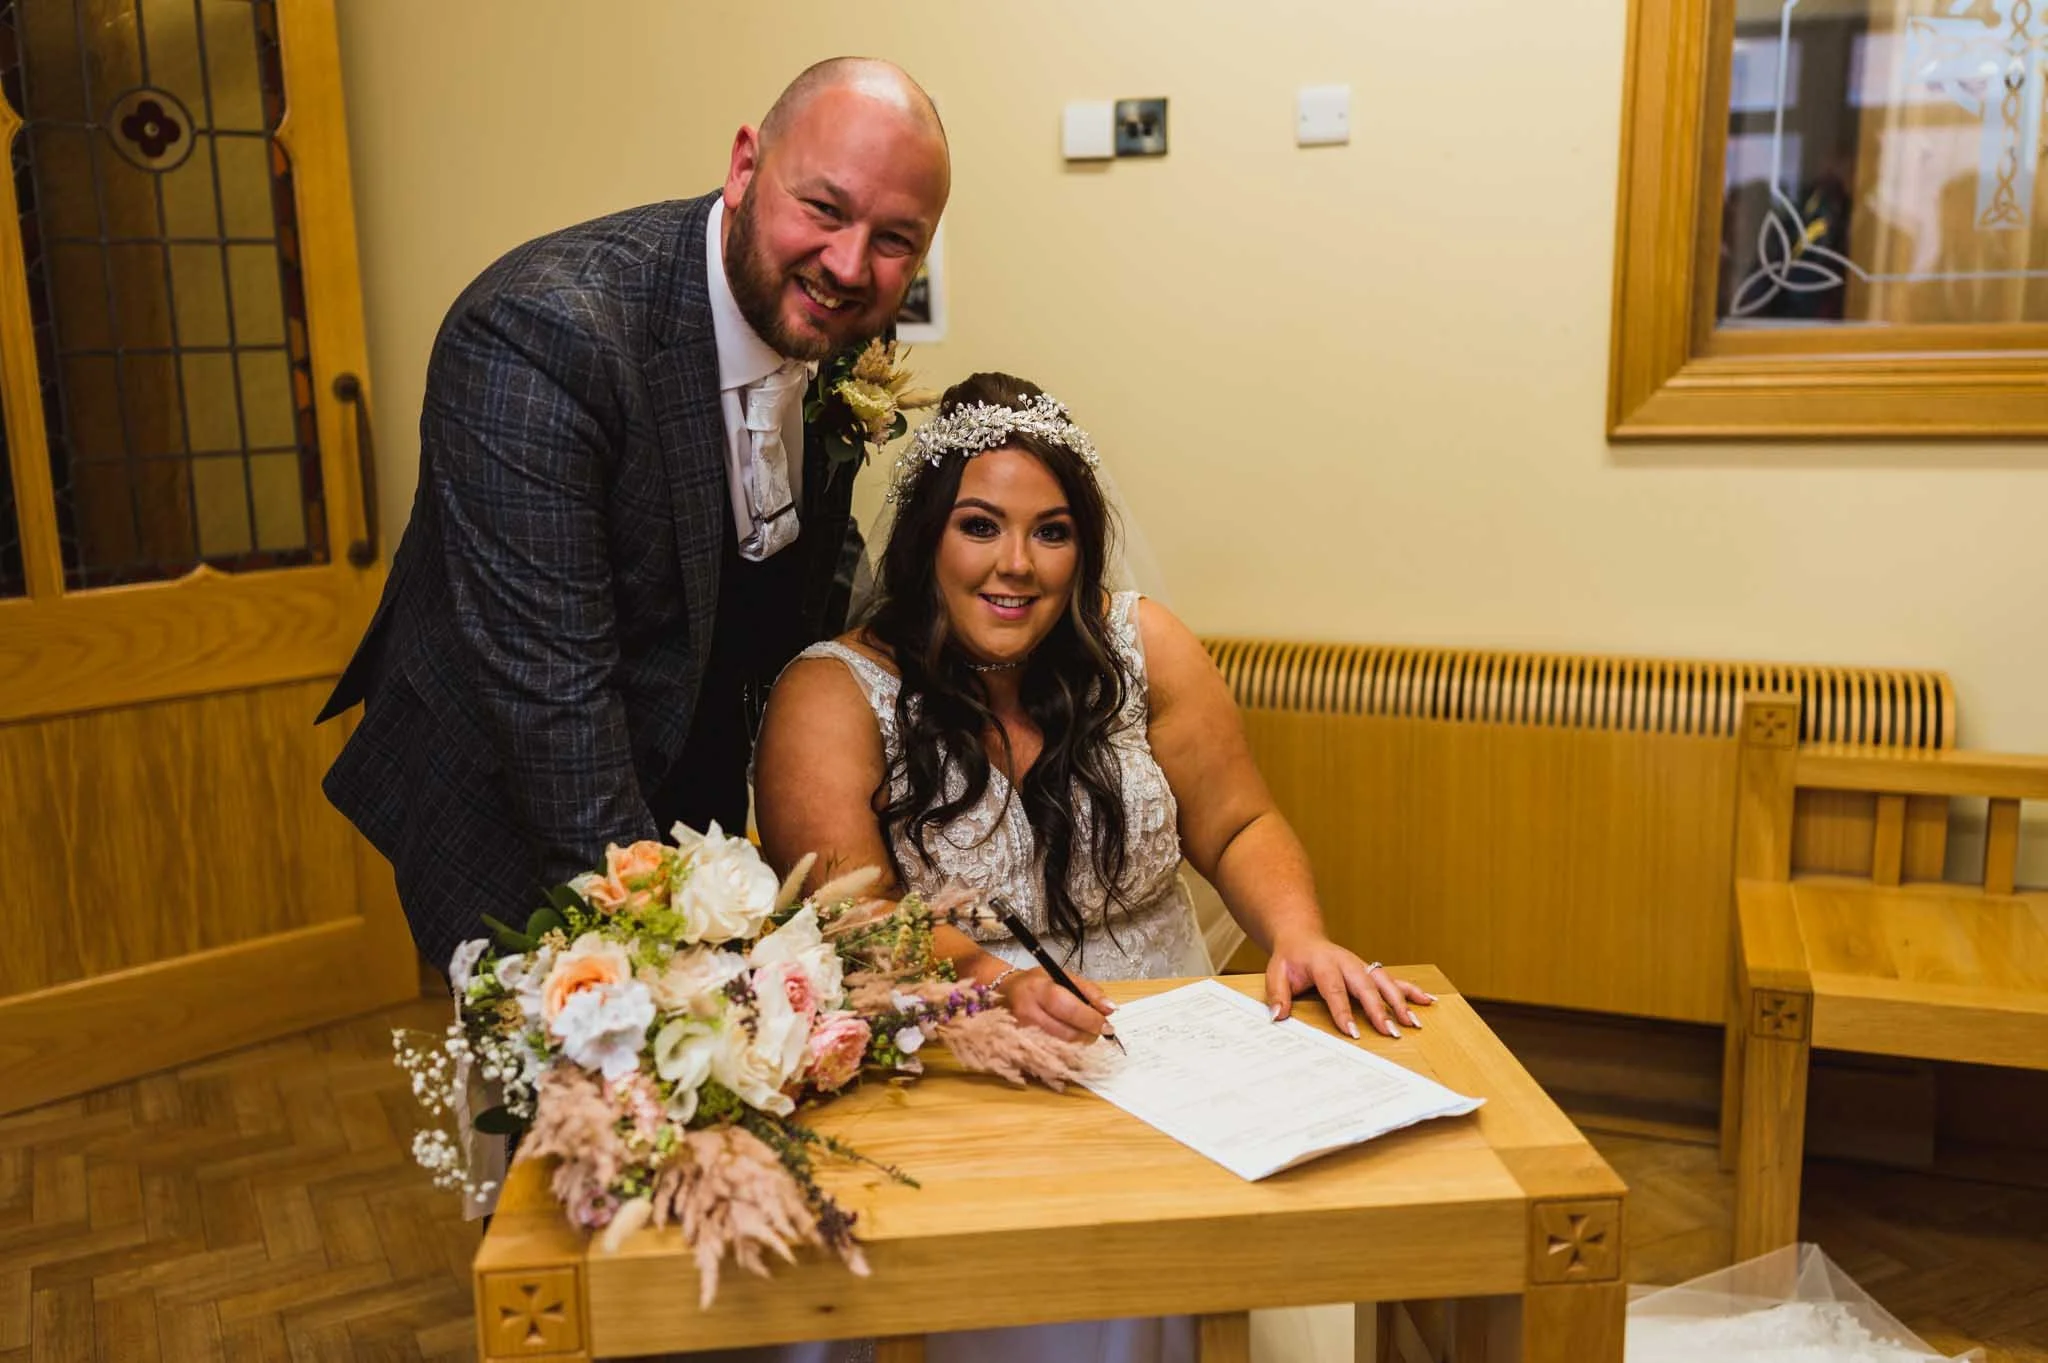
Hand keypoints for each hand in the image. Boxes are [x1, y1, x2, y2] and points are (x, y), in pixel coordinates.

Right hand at [995, 966, 1116, 1043]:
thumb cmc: (1038, 984)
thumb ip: (1090, 991)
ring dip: (1079, 1043)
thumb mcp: (1064, 977)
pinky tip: (1070, 1040)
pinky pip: (1053, 1055)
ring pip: (1062, 1048)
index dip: (1091, 1019)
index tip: (1106, 1024)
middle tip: (1097, 1028)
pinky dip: (1067, 1050)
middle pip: (1067, 1033)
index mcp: (1039, 991)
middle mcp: (1028, 1013)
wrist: (1006, 993)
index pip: (1070, 1009)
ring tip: (1082, 1030)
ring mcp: (1023, 1034)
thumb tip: (1110, 1010)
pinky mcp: (1023, 1047)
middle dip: (1088, 1034)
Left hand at [1264, 932, 1434, 1039]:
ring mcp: (1362, 966)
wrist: (1302, 937)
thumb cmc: (1291, 958)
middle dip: (1379, 1010)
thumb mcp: (1276, 972)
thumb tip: (1278, 1015)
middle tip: (1390, 1032)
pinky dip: (1412, 990)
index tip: (1352, 1033)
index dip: (1343, 1012)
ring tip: (1412, 1022)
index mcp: (1324, 964)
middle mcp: (1348, 963)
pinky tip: (1427, 1002)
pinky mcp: (1370, 971)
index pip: (1335, 990)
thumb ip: (1278, 994)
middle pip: (1367, 987)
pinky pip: (1393, 980)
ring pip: (1386, 982)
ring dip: (1401, 1002)